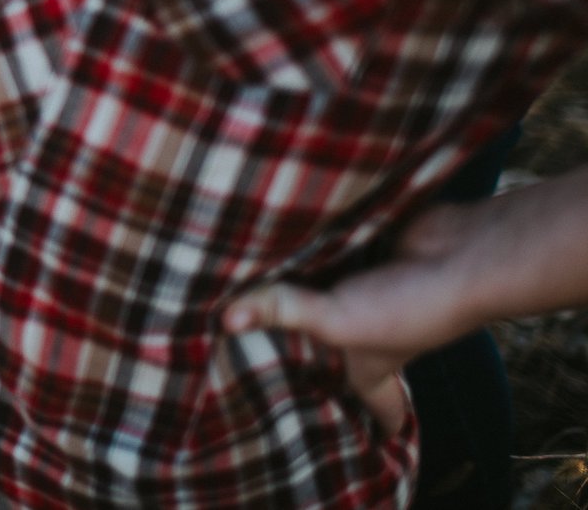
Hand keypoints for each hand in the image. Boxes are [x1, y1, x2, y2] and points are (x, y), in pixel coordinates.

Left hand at [224, 202, 481, 431]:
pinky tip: (260, 243)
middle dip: (297, 350)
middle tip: (250, 354)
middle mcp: (364, 330)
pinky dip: (298, 249)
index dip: (368, 426)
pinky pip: (319, 252)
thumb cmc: (412, 304)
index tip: (363, 443)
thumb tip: (224, 318)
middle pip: (326, 348)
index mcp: (368, 366)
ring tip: (230, 292)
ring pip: (314, 294)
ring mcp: (361, 290)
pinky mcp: (359, 250)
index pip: (369, 407)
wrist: (462, 247)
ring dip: (285, 287)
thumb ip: (284, 313)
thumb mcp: (342, 321)